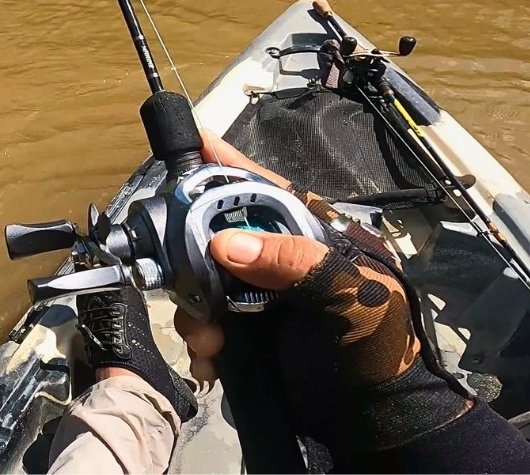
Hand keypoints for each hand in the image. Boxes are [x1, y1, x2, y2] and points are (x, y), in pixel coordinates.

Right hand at [177, 132, 469, 455]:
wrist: (379, 425)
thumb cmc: (379, 352)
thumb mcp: (352, 298)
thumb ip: (294, 263)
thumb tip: (223, 244)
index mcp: (316, 240)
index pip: (270, 191)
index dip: (232, 167)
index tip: (196, 143)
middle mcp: (282, 263)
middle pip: (219, 235)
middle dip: (195, 259)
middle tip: (188, 288)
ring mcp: (261, 301)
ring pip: (204, 285)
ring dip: (196, 313)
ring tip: (211, 343)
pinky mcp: (246, 338)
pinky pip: (206, 328)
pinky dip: (201, 345)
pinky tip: (211, 362)